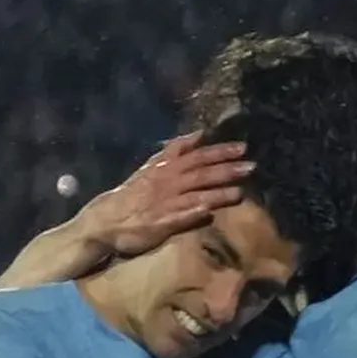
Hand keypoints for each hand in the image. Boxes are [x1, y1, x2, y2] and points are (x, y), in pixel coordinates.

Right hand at [81, 132, 254, 257]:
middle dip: (227, 168)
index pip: (197, 155)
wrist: (105, 220)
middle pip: (201, 172)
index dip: (220, 150)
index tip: (242, 147)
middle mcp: (167, 181)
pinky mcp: (161, 223)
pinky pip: (181, 216)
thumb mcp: (152, 166)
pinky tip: (212, 211)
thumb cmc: (132, 195)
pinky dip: (196, 212)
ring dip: (219, 192)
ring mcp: (165, 202)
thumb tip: (199, 134)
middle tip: (251, 166)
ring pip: (195, 193)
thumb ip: (176, 150)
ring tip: (241, 191)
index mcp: (166, 167)